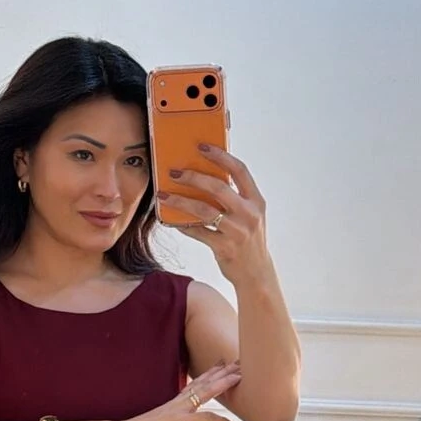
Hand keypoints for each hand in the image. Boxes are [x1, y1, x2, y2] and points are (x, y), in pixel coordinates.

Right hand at [121, 362, 241, 420]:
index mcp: (173, 407)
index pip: (195, 387)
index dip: (209, 377)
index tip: (221, 367)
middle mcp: (178, 404)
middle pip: (204, 383)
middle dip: (222, 372)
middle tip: (238, 361)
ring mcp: (179, 410)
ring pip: (207, 392)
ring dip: (225, 383)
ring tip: (242, 374)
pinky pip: (205, 417)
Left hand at [156, 145, 268, 286]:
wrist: (256, 274)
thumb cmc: (248, 240)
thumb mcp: (250, 215)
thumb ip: (235, 197)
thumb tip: (205, 177)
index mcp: (256, 201)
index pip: (240, 170)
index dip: (221, 156)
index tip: (202, 146)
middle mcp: (249, 214)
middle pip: (219, 188)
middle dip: (194, 177)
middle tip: (174, 172)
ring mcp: (237, 232)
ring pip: (204, 210)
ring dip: (181, 201)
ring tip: (164, 195)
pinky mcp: (224, 248)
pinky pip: (198, 232)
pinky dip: (183, 225)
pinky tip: (170, 220)